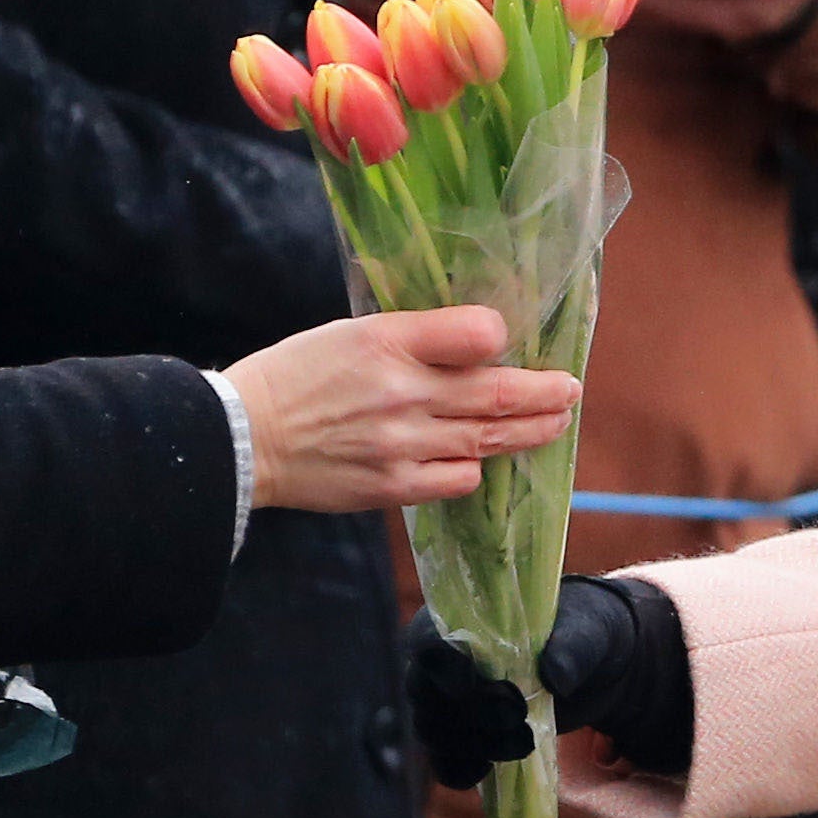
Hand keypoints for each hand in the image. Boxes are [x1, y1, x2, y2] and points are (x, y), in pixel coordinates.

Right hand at [225, 304, 576, 513]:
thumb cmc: (299, 376)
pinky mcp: (394, 485)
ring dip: (528, 432)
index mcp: (387, 341)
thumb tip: (479, 341)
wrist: (245, 438)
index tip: (512, 341)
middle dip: (544, 393)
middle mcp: (401, 392)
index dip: (500, 337)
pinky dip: (475, 468)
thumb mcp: (353, 333)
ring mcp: (401, 444)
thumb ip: (415, 336)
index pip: (474, 333)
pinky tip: (479, 458)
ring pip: (486, 439)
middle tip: (572, 391)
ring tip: (553, 424)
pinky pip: (458, 480)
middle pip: (496, 393)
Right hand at [403, 574, 694, 787]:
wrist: (597, 670)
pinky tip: (489, 770)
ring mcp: (450, 704)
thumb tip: (552, 677)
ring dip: (476, 744)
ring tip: (525, 742)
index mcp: (461, 621)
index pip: (427, 643)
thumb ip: (570, 648)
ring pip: (433, 732)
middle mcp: (444, 663)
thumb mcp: (587, 631)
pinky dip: (461, 771)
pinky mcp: (466, 738)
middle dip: (470, 711)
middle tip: (517, 714)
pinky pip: (445, 763)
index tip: (469, 683)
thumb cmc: (583, 633)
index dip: (441, 666)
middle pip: (424, 694)